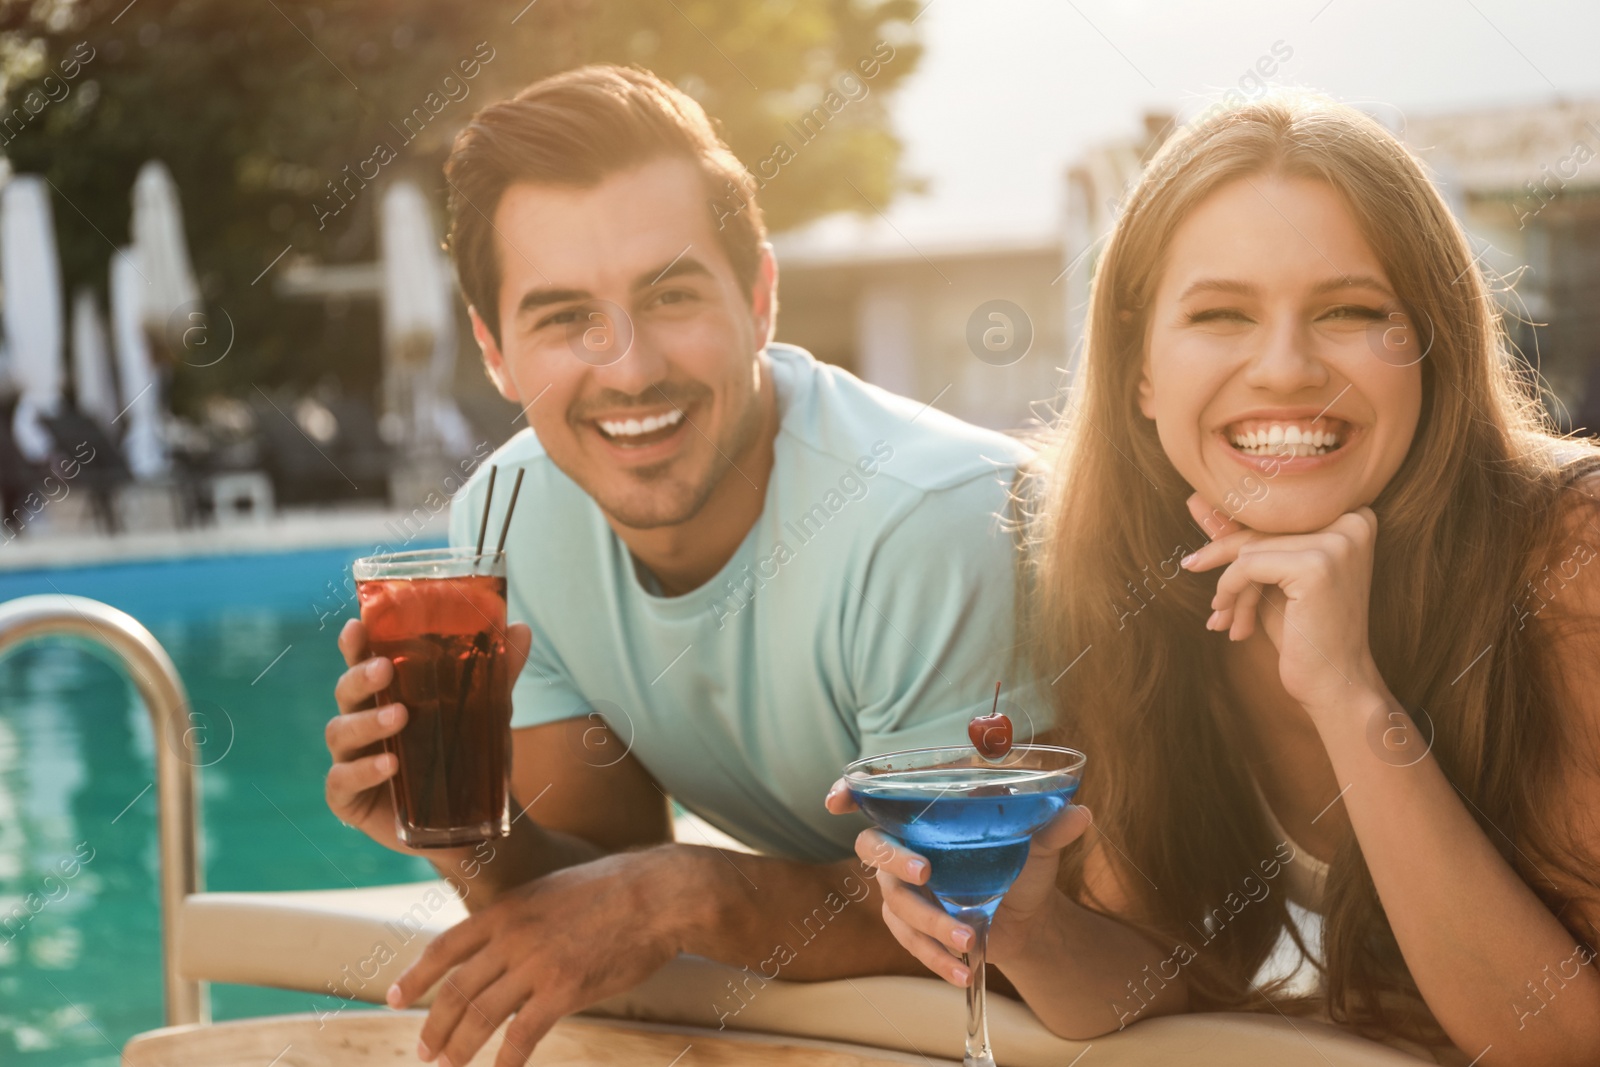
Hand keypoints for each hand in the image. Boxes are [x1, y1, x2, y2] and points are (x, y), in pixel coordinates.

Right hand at [325, 617, 531, 854]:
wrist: (472, 821)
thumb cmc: (466, 755)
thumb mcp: (487, 713)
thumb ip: (499, 673)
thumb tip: (521, 629)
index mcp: (384, 696)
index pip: (362, 663)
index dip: (355, 645)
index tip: (357, 626)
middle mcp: (360, 723)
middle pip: (346, 692)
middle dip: (360, 677)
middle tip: (385, 669)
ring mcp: (350, 760)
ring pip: (340, 732)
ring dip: (367, 723)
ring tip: (400, 717)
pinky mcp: (348, 798)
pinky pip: (342, 781)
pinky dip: (363, 771)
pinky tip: (389, 766)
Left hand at [388, 849, 679, 1066]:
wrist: (659, 894)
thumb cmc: (614, 890)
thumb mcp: (552, 890)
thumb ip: (522, 917)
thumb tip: (504, 944)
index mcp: (506, 909)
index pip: (444, 947)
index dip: (415, 977)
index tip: (394, 998)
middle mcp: (512, 936)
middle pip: (455, 989)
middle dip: (432, 1025)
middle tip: (424, 1051)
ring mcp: (536, 963)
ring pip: (479, 1015)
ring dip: (458, 1048)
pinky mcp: (565, 989)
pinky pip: (522, 1035)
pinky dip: (505, 1061)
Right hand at [846, 804, 1092, 985]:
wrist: (1029, 916)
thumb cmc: (1022, 864)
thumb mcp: (1039, 846)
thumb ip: (1051, 828)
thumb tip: (1079, 814)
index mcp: (927, 815)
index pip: (876, 797)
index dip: (849, 793)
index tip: (836, 800)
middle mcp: (905, 846)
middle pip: (874, 848)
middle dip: (895, 861)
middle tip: (927, 874)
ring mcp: (903, 888)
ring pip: (896, 904)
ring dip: (929, 923)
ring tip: (969, 940)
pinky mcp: (912, 926)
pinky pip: (910, 942)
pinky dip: (934, 957)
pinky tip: (961, 970)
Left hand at [1179, 493, 1385, 716]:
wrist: (1334, 683)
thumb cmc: (1304, 631)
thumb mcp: (1270, 578)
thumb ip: (1240, 537)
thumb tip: (1196, 499)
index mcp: (1353, 517)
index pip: (1275, 515)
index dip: (1236, 538)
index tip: (1201, 555)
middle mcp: (1353, 521)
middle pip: (1263, 527)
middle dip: (1224, 558)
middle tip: (1191, 568)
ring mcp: (1338, 541)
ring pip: (1251, 548)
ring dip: (1230, 588)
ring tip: (1226, 621)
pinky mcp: (1317, 564)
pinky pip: (1247, 565)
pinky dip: (1231, 593)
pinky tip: (1234, 626)